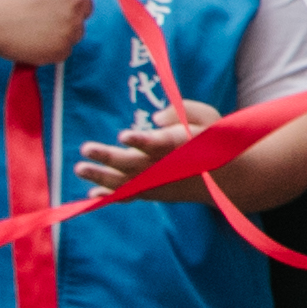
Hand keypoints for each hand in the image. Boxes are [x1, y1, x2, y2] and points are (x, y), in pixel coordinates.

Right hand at [0, 0, 102, 66]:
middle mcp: (77, 1)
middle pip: (86, 8)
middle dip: (70, 10)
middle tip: (42, 12)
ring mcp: (72, 26)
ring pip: (76, 30)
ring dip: (61, 30)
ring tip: (32, 26)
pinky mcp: (62, 48)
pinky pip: (64, 49)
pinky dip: (51, 47)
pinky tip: (31, 39)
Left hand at [78, 93, 218, 197]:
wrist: (227, 178)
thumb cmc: (213, 139)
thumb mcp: (208, 117)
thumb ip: (182, 111)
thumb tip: (153, 118)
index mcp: (184, 144)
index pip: (162, 143)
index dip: (142, 140)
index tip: (124, 135)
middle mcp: (168, 166)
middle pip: (136, 163)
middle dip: (110, 157)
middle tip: (86, 148)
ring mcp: (160, 182)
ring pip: (128, 182)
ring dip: (101, 177)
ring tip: (79, 168)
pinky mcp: (154, 192)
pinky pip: (130, 196)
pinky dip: (111, 196)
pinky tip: (91, 193)